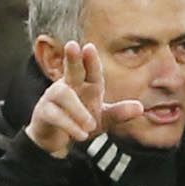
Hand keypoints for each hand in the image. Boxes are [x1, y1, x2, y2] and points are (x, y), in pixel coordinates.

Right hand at [25, 41, 143, 156]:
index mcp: (85, 84)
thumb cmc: (81, 122)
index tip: (89, 47)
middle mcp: (69, 85)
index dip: (90, 60)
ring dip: (78, 110)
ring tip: (90, 126)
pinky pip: (55, 115)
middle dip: (72, 58)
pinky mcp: (44, 112)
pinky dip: (70, 125)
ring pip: (63, 95)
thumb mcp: (103, 119)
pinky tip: (81, 135)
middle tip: (73, 45)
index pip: (90, 70)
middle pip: (71, 70)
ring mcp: (53, 97)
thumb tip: (140, 107)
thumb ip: (119, 113)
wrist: (57, 140)